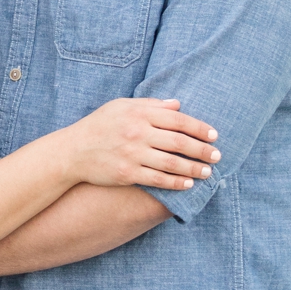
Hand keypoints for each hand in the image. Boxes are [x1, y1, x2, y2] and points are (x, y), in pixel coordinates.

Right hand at [68, 97, 220, 189]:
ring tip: (207, 173)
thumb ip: (151, 104)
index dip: (200, 128)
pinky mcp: (127, 174)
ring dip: (193, 169)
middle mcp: (138, 132)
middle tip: (217, 156)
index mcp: (140, 113)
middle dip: (202, 150)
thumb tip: (178, 104)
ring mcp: (132, 154)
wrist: (72, 151)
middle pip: (179, 142)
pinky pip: (157, 180)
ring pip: (171, 163)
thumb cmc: (100, 125)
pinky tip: (188, 184)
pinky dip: (175, 183)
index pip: (179, 120)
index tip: (214, 136)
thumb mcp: (123, 106)